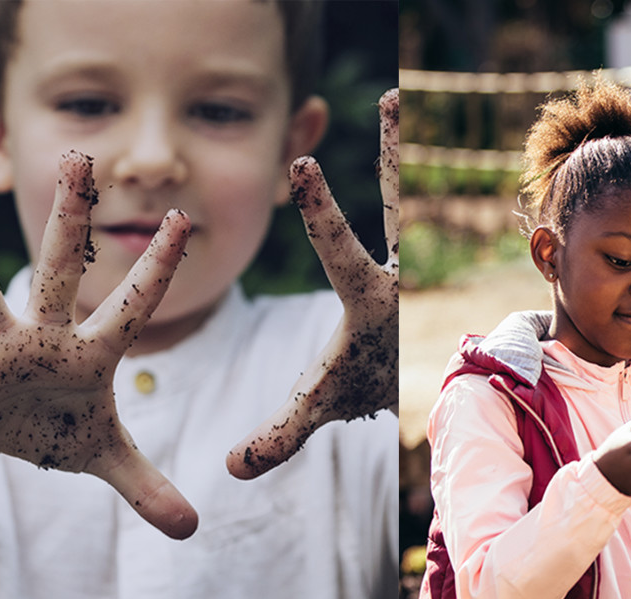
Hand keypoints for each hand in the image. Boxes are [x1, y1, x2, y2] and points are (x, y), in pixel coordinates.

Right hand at [0, 151, 198, 539]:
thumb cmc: (56, 428)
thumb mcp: (104, 458)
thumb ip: (147, 486)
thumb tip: (191, 530)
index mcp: (89, 353)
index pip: (133, 306)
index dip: (159, 269)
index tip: (187, 220)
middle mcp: (42, 336)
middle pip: (59, 271)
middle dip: (71, 220)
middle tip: (81, 158)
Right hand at [226, 88, 397, 478]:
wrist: (393, 385)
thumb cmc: (353, 389)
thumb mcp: (317, 407)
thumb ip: (280, 438)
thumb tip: (232, 469)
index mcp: (369, 304)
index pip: (340, 250)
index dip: (321, 211)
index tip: (304, 167)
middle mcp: (391, 274)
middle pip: (393, 208)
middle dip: (388, 158)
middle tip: (389, 102)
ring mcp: (397, 264)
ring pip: (398, 198)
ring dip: (393, 148)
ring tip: (393, 98)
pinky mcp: (395, 259)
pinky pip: (392, 206)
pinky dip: (388, 167)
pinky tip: (392, 123)